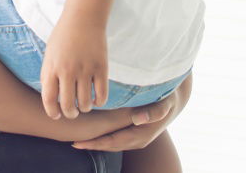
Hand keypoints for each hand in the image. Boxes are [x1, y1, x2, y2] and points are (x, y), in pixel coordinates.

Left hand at [40, 17, 108, 119]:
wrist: (83, 18)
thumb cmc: (64, 37)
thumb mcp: (49, 55)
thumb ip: (48, 75)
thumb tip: (51, 99)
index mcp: (52, 67)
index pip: (49, 99)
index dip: (52, 112)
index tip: (56, 115)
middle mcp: (68, 70)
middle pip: (68, 105)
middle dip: (70, 114)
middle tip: (72, 112)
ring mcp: (85, 70)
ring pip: (86, 103)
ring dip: (85, 108)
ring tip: (84, 105)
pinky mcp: (101, 68)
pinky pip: (102, 95)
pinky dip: (99, 102)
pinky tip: (96, 98)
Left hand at [72, 73, 191, 150]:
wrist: (175, 102)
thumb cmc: (167, 100)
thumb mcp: (164, 104)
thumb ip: (153, 112)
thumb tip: (138, 119)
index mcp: (140, 136)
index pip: (112, 142)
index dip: (95, 143)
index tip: (78, 142)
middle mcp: (136, 141)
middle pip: (109, 145)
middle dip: (90, 144)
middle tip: (71, 141)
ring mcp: (135, 139)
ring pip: (111, 143)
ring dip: (95, 142)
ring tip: (77, 138)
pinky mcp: (133, 133)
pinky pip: (115, 138)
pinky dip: (102, 137)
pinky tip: (91, 131)